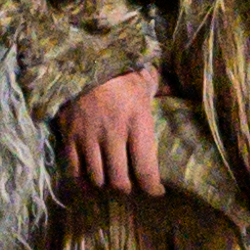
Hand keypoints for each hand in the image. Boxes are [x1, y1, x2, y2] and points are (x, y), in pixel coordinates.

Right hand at [58, 65, 164, 198]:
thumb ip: (163, 90)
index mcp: (137, 119)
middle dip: (126, 189)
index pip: (146, 168)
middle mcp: (112, 132)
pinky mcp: (68, 135)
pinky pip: (73, 170)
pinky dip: (82, 181)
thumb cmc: (121, 71)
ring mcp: (87, 135)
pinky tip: (89, 181)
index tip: (157, 192)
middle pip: (120, 181)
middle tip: (130, 185)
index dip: (152, 188)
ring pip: (97, 178)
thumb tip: (180, 95)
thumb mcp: (147, 79)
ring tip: (110, 181)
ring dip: (105, 185)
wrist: (84, 57)